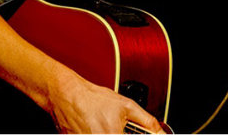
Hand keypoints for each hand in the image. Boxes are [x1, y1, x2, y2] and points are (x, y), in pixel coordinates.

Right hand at [49, 72, 163, 133]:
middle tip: (118, 128)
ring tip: (104, 125)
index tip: (131, 132)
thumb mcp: (126, 105)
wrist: (69, 96)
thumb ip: (145, 120)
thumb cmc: (94, 99)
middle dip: (121, 133)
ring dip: (109, 133)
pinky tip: (96, 128)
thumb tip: (158, 131)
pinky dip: (96, 133)